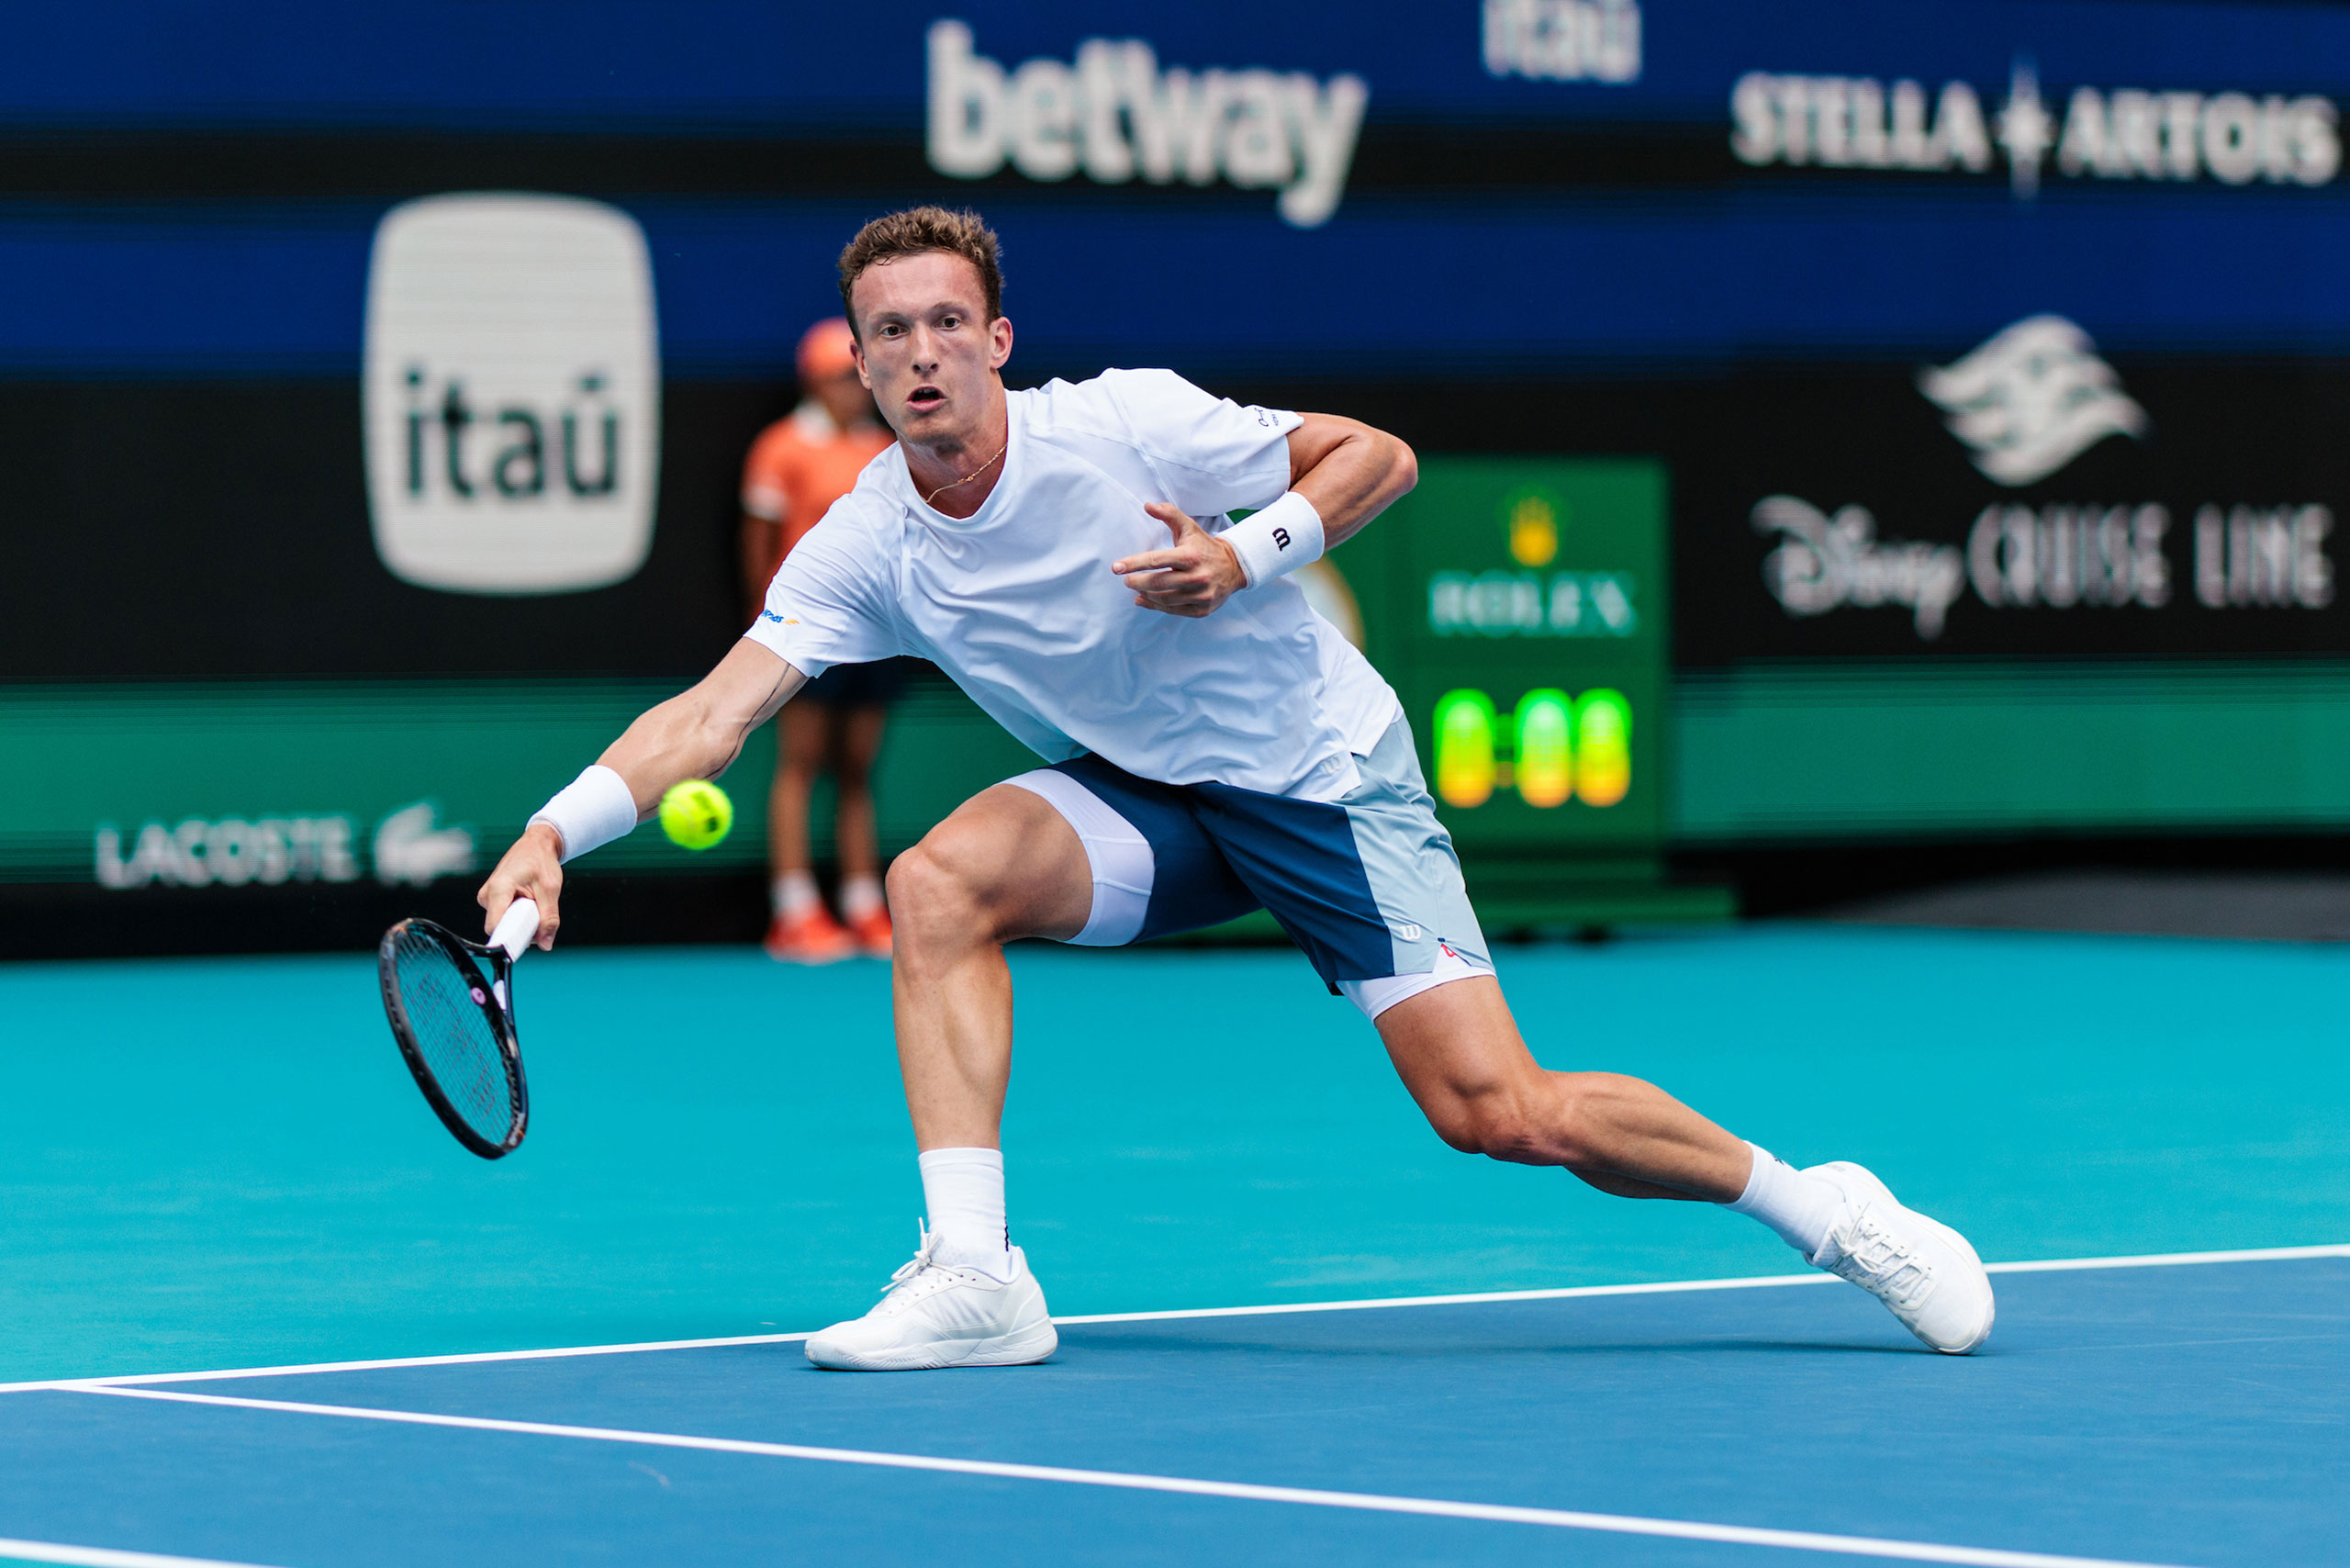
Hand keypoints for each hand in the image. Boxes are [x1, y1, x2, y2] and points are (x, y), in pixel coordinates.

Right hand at [477, 823, 564, 950]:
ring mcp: (488, 898)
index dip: (510, 939)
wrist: (536, 845)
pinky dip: (521, 916)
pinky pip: (506, 918)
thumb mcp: (551, 890)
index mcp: (499, 889)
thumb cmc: (541, 861)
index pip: (495, 926)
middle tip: (539, 913)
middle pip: (502, 928)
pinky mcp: (493, 900)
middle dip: (523, 929)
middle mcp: (488, 895)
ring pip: (505, 924)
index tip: (527, 942)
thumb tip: (545, 944)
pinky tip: (528, 903)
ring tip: (534, 902)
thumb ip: (549, 918)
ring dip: (523, 921)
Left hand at [1113, 503, 1247, 618]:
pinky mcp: (1202, 610)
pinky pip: (1173, 611)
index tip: (1116, 567)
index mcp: (1191, 556)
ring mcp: (1201, 596)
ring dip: (1145, 594)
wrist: (1234, 567)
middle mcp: (1197, 577)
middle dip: (1136, 582)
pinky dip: (1155, 606)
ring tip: (1136, 588)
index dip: (1134, 564)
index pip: (1156, 560)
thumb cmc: (1205, 546)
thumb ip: (1169, 514)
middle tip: (1126, 580)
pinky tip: (1143, 600)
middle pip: (1157, 583)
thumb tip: (1147, 505)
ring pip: (1164, 599)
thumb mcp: (1189, 528)